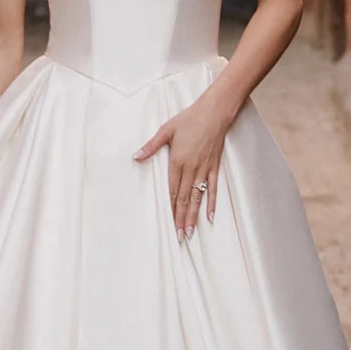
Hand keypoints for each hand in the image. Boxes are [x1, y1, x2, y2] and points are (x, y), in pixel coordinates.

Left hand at [133, 90, 233, 237]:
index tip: (169, 224)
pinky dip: (212, 203)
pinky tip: (210, 217)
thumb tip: (135, 157)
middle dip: (182, 219)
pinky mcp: (214, 167)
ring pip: (198, 197)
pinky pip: (213, 189)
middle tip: (180, 237)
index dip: (171, 209)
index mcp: (178, 161)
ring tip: (191, 232)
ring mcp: (204, 169)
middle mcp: (192, 168)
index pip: (172, 191)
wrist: (214, 112)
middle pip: (185, 199)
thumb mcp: (166, 130)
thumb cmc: (189, 119)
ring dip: (194, 216)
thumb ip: (151, 146)